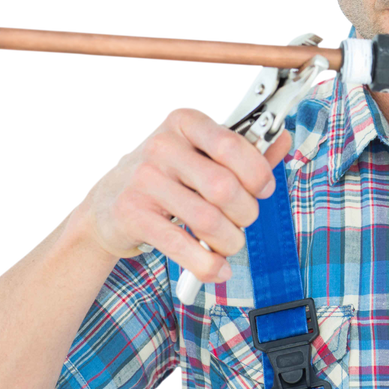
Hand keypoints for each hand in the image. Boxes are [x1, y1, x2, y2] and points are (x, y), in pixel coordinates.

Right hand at [73, 104, 290, 282]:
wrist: (106, 204)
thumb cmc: (168, 175)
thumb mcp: (202, 152)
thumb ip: (245, 148)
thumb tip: (282, 137)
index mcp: (184, 121)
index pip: (232, 144)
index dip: (258, 172)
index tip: (264, 188)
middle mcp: (161, 145)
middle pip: (224, 187)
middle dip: (246, 212)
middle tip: (244, 219)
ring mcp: (143, 179)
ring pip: (207, 219)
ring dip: (230, 240)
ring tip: (230, 243)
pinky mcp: (131, 215)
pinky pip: (181, 245)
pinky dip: (207, 264)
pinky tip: (218, 268)